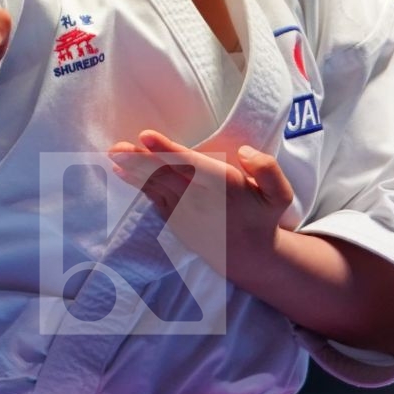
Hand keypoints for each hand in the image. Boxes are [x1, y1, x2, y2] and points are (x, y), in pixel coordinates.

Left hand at [107, 129, 295, 281]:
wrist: (250, 257)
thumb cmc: (262, 216)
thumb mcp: (279, 194)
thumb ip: (267, 169)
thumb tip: (244, 151)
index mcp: (223, 186)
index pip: (191, 164)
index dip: (167, 150)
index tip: (146, 136)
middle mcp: (200, 199)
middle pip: (165, 175)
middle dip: (140, 161)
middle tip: (118, 147)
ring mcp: (184, 212)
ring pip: (155, 185)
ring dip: (133, 170)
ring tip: (114, 154)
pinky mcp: (175, 221)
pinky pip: (154, 198)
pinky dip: (137, 184)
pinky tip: (122, 172)